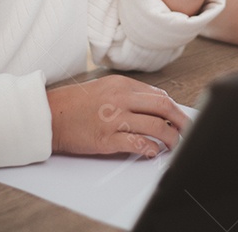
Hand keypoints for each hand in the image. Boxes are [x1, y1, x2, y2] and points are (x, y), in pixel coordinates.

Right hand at [46, 76, 189, 157]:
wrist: (50, 115)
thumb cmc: (76, 103)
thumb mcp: (105, 87)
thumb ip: (130, 94)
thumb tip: (155, 105)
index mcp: (122, 85)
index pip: (159, 95)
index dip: (175, 108)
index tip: (181, 117)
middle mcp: (121, 99)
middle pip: (163, 108)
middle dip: (181, 121)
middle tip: (187, 130)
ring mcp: (114, 119)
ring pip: (155, 127)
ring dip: (170, 138)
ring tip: (173, 145)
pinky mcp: (107, 138)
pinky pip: (137, 143)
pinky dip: (149, 148)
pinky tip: (152, 152)